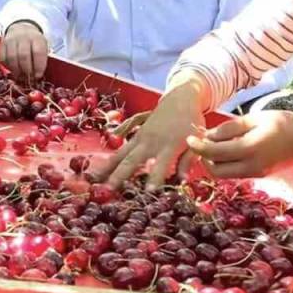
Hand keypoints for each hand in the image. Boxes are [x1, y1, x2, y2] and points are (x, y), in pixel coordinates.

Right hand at [0, 21, 48, 77]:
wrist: (21, 29)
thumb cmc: (34, 43)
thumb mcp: (43, 47)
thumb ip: (41, 60)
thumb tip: (36, 76)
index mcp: (37, 38)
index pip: (38, 52)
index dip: (38, 66)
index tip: (38, 76)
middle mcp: (24, 37)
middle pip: (24, 55)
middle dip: (26, 70)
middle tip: (28, 78)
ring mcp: (11, 40)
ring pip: (12, 57)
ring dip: (16, 70)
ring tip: (20, 77)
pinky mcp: (2, 44)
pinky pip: (3, 58)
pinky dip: (8, 67)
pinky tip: (13, 70)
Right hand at [91, 79, 205, 189]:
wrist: (180, 99)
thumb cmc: (191, 123)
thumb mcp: (196, 141)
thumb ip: (188, 161)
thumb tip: (182, 180)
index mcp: (169, 146)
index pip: (161, 166)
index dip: (155, 179)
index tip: (148, 192)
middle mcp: (151, 143)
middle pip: (132, 161)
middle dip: (119, 176)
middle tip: (108, 190)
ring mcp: (140, 138)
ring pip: (121, 155)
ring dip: (108, 168)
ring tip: (95, 180)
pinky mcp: (135, 134)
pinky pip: (120, 148)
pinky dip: (110, 158)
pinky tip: (100, 168)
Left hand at [183, 111, 292, 179]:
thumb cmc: (286, 123)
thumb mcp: (257, 118)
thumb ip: (231, 128)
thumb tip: (208, 135)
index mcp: (250, 149)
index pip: (214, 153)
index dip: (198, 146)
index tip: (188, 138)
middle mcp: (252, 166)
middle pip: (215, 171)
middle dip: (204, 158)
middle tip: (201, 143)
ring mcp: (256, 173)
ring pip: (225, 175)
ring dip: (214, 163)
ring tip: (214, 145)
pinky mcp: (260, 174)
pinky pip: (235, 173)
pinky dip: (226, 164)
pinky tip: (227, 150)